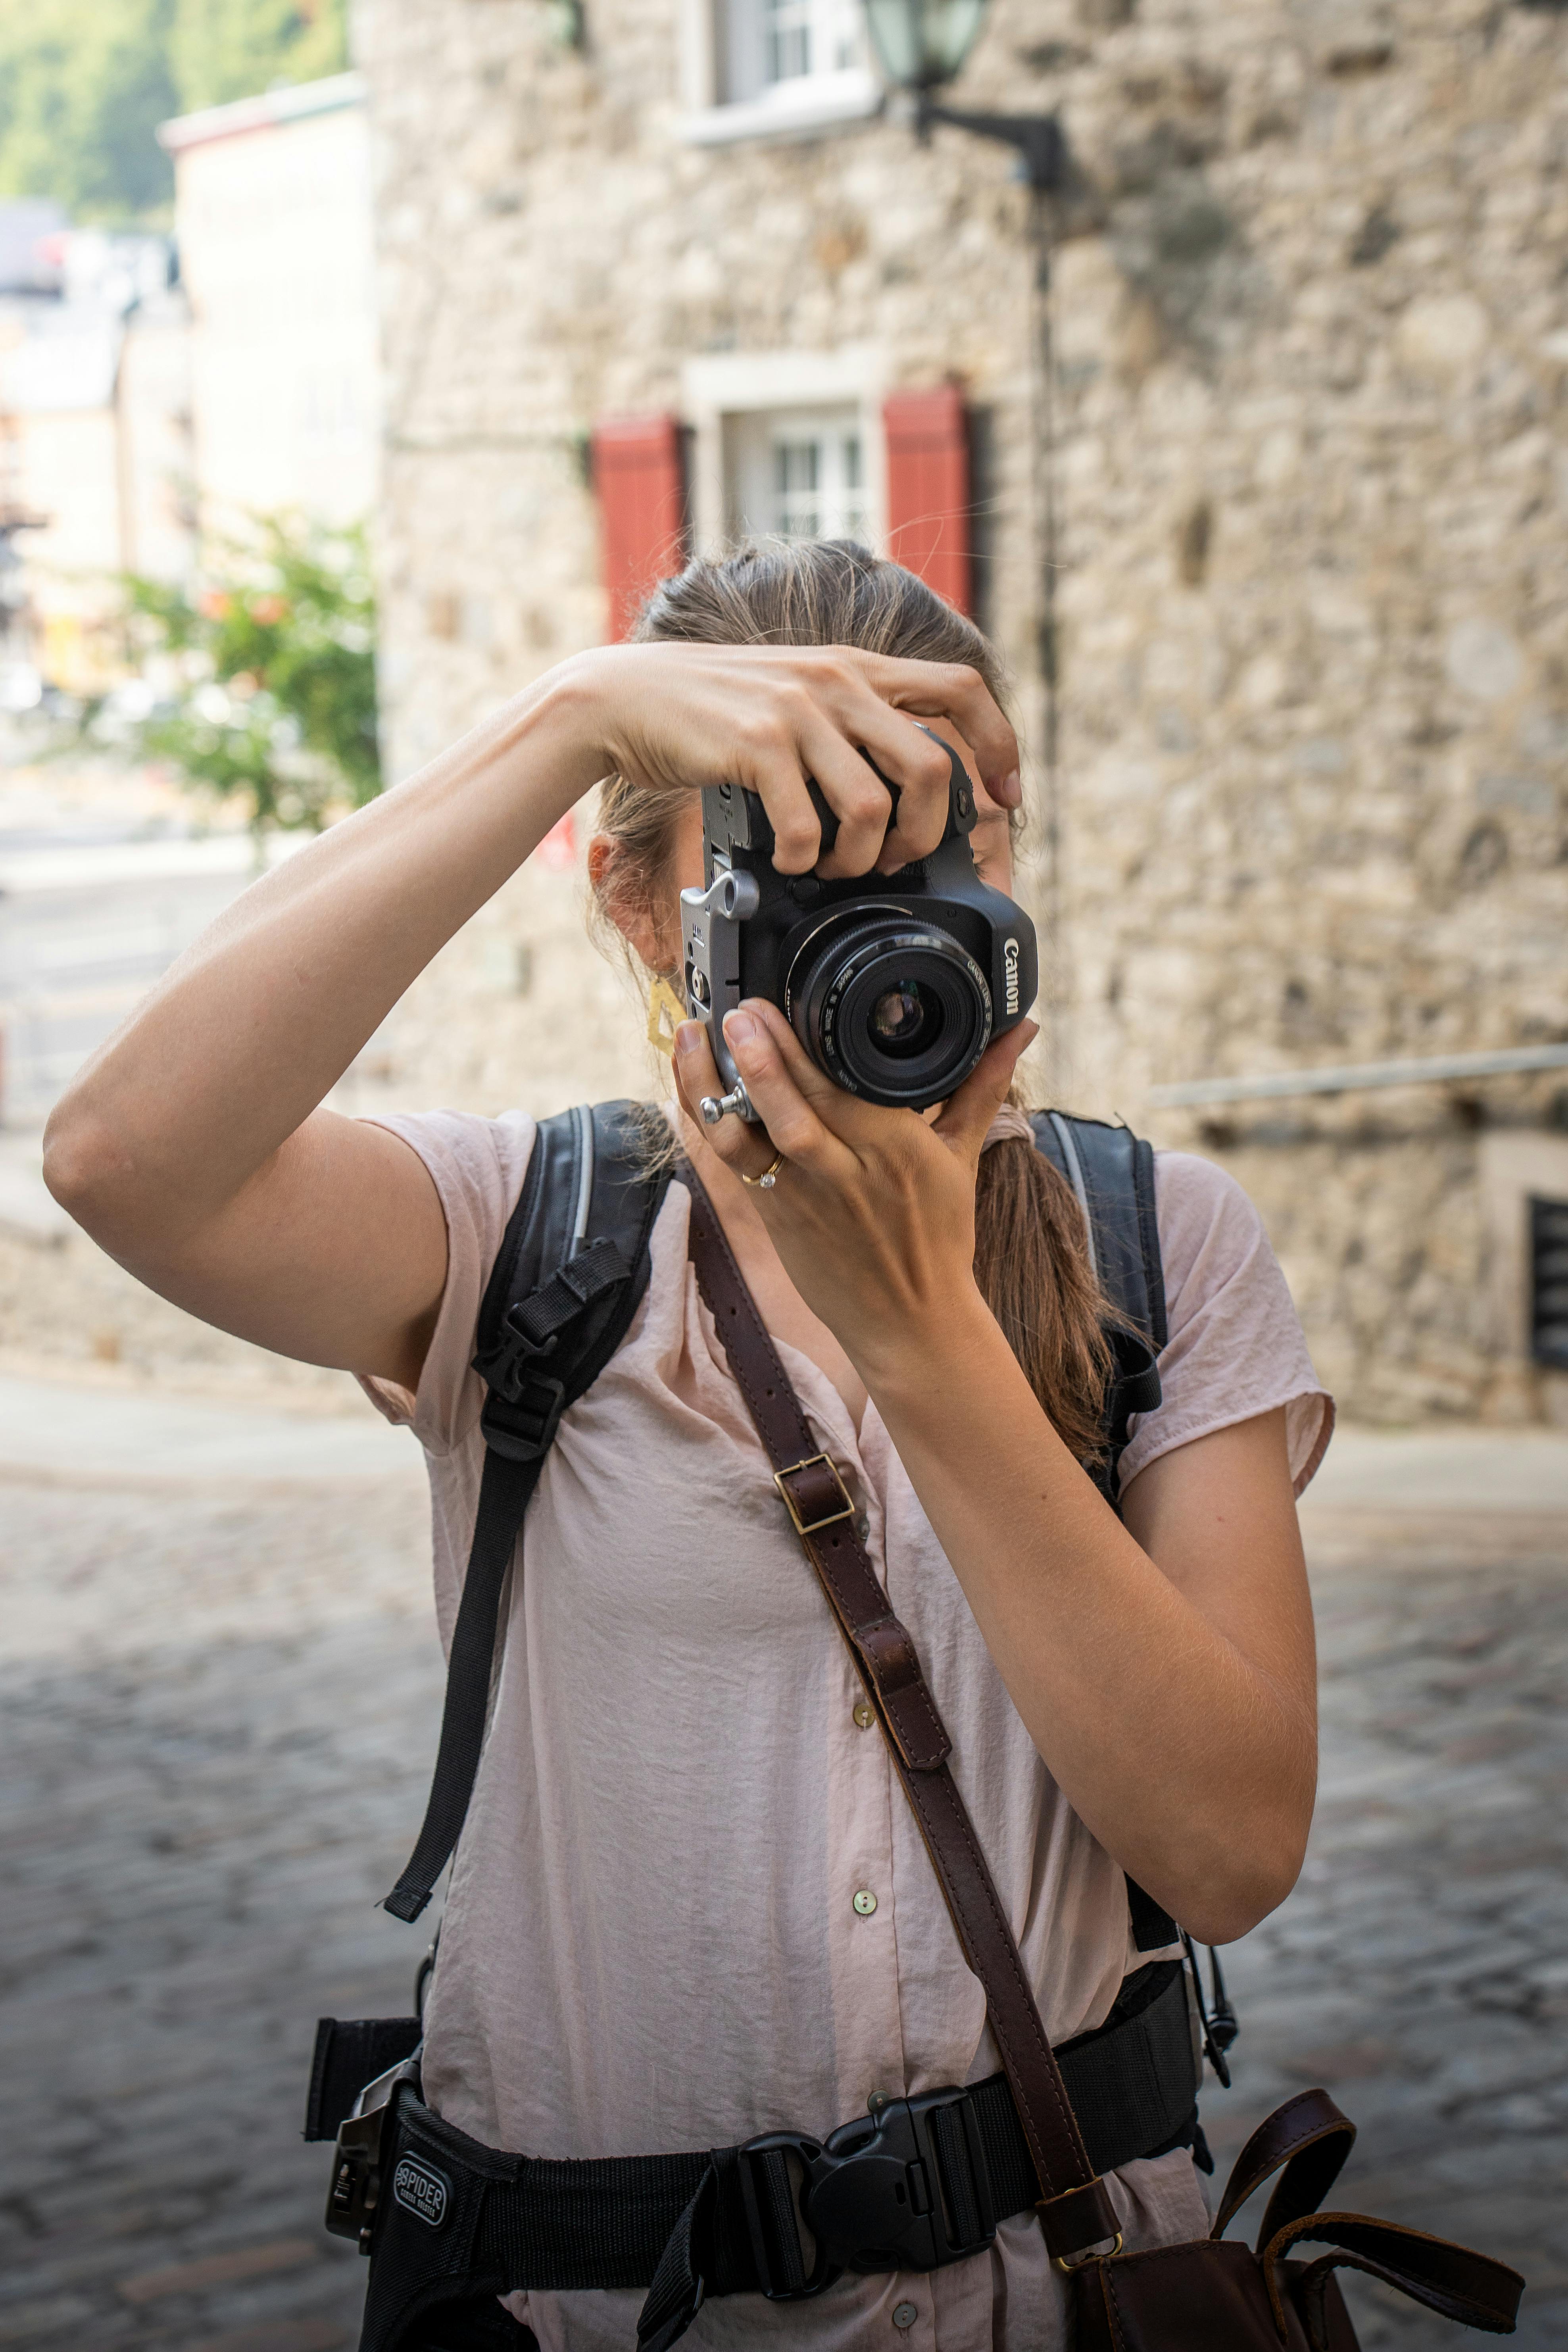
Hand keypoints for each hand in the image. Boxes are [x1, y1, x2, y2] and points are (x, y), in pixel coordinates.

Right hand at [573, 641, 1019, 877]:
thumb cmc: (712, 710)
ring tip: (836, 867)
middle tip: (898, 858)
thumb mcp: (796, 695)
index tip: (1004, 792)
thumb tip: (900, 780)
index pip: (962, 689)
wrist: (627, 697)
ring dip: (862, 855)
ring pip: (873, 803)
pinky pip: (807, 823)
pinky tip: (791, 860)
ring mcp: (797, 710)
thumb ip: (850, 721)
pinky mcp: (755, 743)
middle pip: (930, 764)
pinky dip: (806, 857)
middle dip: (925, 831)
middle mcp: (837, 680)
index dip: (997, 743)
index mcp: (856, 668)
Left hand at [673, 997, 1038, 1374]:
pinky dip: (706, 1120)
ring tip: (693, 1035)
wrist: (912, 1322)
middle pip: (793, 1110)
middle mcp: (845, 1174)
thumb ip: (981, 1085)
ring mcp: (802, 1198)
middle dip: (759, 1057)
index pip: (841, 1091)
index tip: (775, 1004)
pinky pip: (731, 1161)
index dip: (800, 1049)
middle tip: (736, 1008)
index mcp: (895, 1151)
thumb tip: (1019, 1030)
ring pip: (747, 1137)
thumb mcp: (963, 1157)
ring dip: (715, 1087)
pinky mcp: (773, 1217)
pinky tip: (692, 1079)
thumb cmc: (938, 1236)